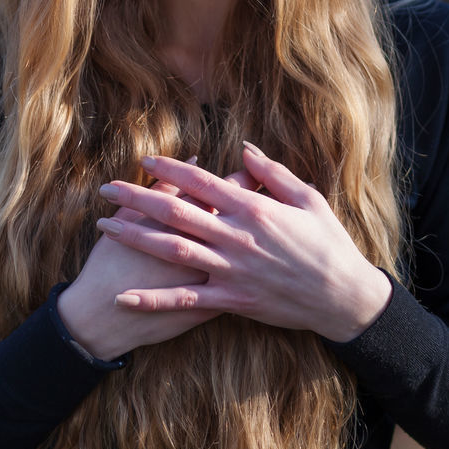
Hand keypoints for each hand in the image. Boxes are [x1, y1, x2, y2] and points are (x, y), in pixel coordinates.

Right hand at [57, 162, 260, 360]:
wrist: (102, 315)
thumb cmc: (111, 262)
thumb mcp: (131, 216)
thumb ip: (164, 188)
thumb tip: (192, 162)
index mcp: (185, 220)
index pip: (222, 191)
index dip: (239, 179)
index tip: (250, 173)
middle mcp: (205, 246)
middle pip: (239, 219)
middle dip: (256, 207)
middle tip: (268, 195)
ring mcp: (212, 277)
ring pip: (246, 253)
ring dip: (257, 240)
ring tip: (267, 226)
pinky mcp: (214, 306)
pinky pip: (241, 287)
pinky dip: (250, 275)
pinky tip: (256, 266)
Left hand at [95, 144, 392, 342]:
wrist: (343, 296)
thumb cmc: (328, 243)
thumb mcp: (308, 197)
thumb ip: (272, 172)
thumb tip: (244, 148)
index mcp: (253, 207)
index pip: (201, 182)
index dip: (169, 170)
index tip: (144, 161)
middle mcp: (236, 236)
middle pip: (176, 212)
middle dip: (137, 198)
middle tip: (106, 190)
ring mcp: (232, 269)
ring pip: (173, 250)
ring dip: (135, 237)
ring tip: (104, 227)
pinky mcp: (232, 300)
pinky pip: (185, 301)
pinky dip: (153, 299)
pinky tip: (125, 296)